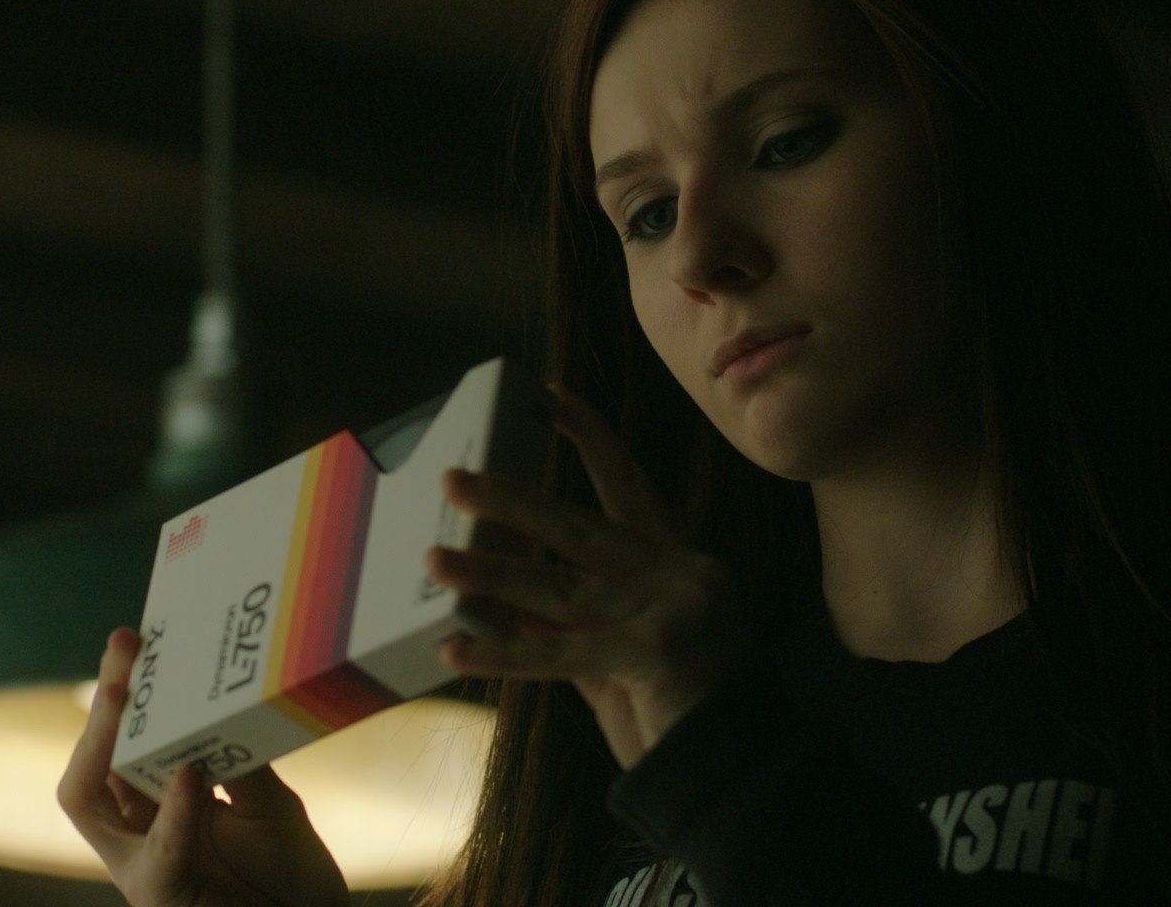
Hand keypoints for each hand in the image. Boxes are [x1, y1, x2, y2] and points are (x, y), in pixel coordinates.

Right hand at [58, 627, 351, 906]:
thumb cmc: (288, 871)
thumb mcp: (268, 801)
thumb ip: (239, 758)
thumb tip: (227, 690)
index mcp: (156, 804)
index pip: (120, 743)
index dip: (121, 693)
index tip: (134, 639)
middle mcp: (137, 832)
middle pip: (91, 766)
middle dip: (102, 707)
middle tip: (124, 654)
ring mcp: (142, 867)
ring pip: (94, 804)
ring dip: (110, 746)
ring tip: (128, 697)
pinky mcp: (162, 897)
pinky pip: (157, 855)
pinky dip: (173, 814)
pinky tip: (190, 775)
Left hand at [424, 385, 751, 770]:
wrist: (733, 771)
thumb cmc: (677, 714)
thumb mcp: (619, 655)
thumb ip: (573, 621)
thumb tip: (512, 596)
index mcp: (676, 561)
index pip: (629, 485)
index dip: (592, 439)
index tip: (550, 398)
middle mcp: (678, 572)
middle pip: (579, 525)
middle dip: (511, 500)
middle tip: (454, 479)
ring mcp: (672, 608)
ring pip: (560, 586)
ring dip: (491, 572)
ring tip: (437, 560)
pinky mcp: (656, 651)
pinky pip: (562, 653)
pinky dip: (505, 653)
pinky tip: (457, 648)